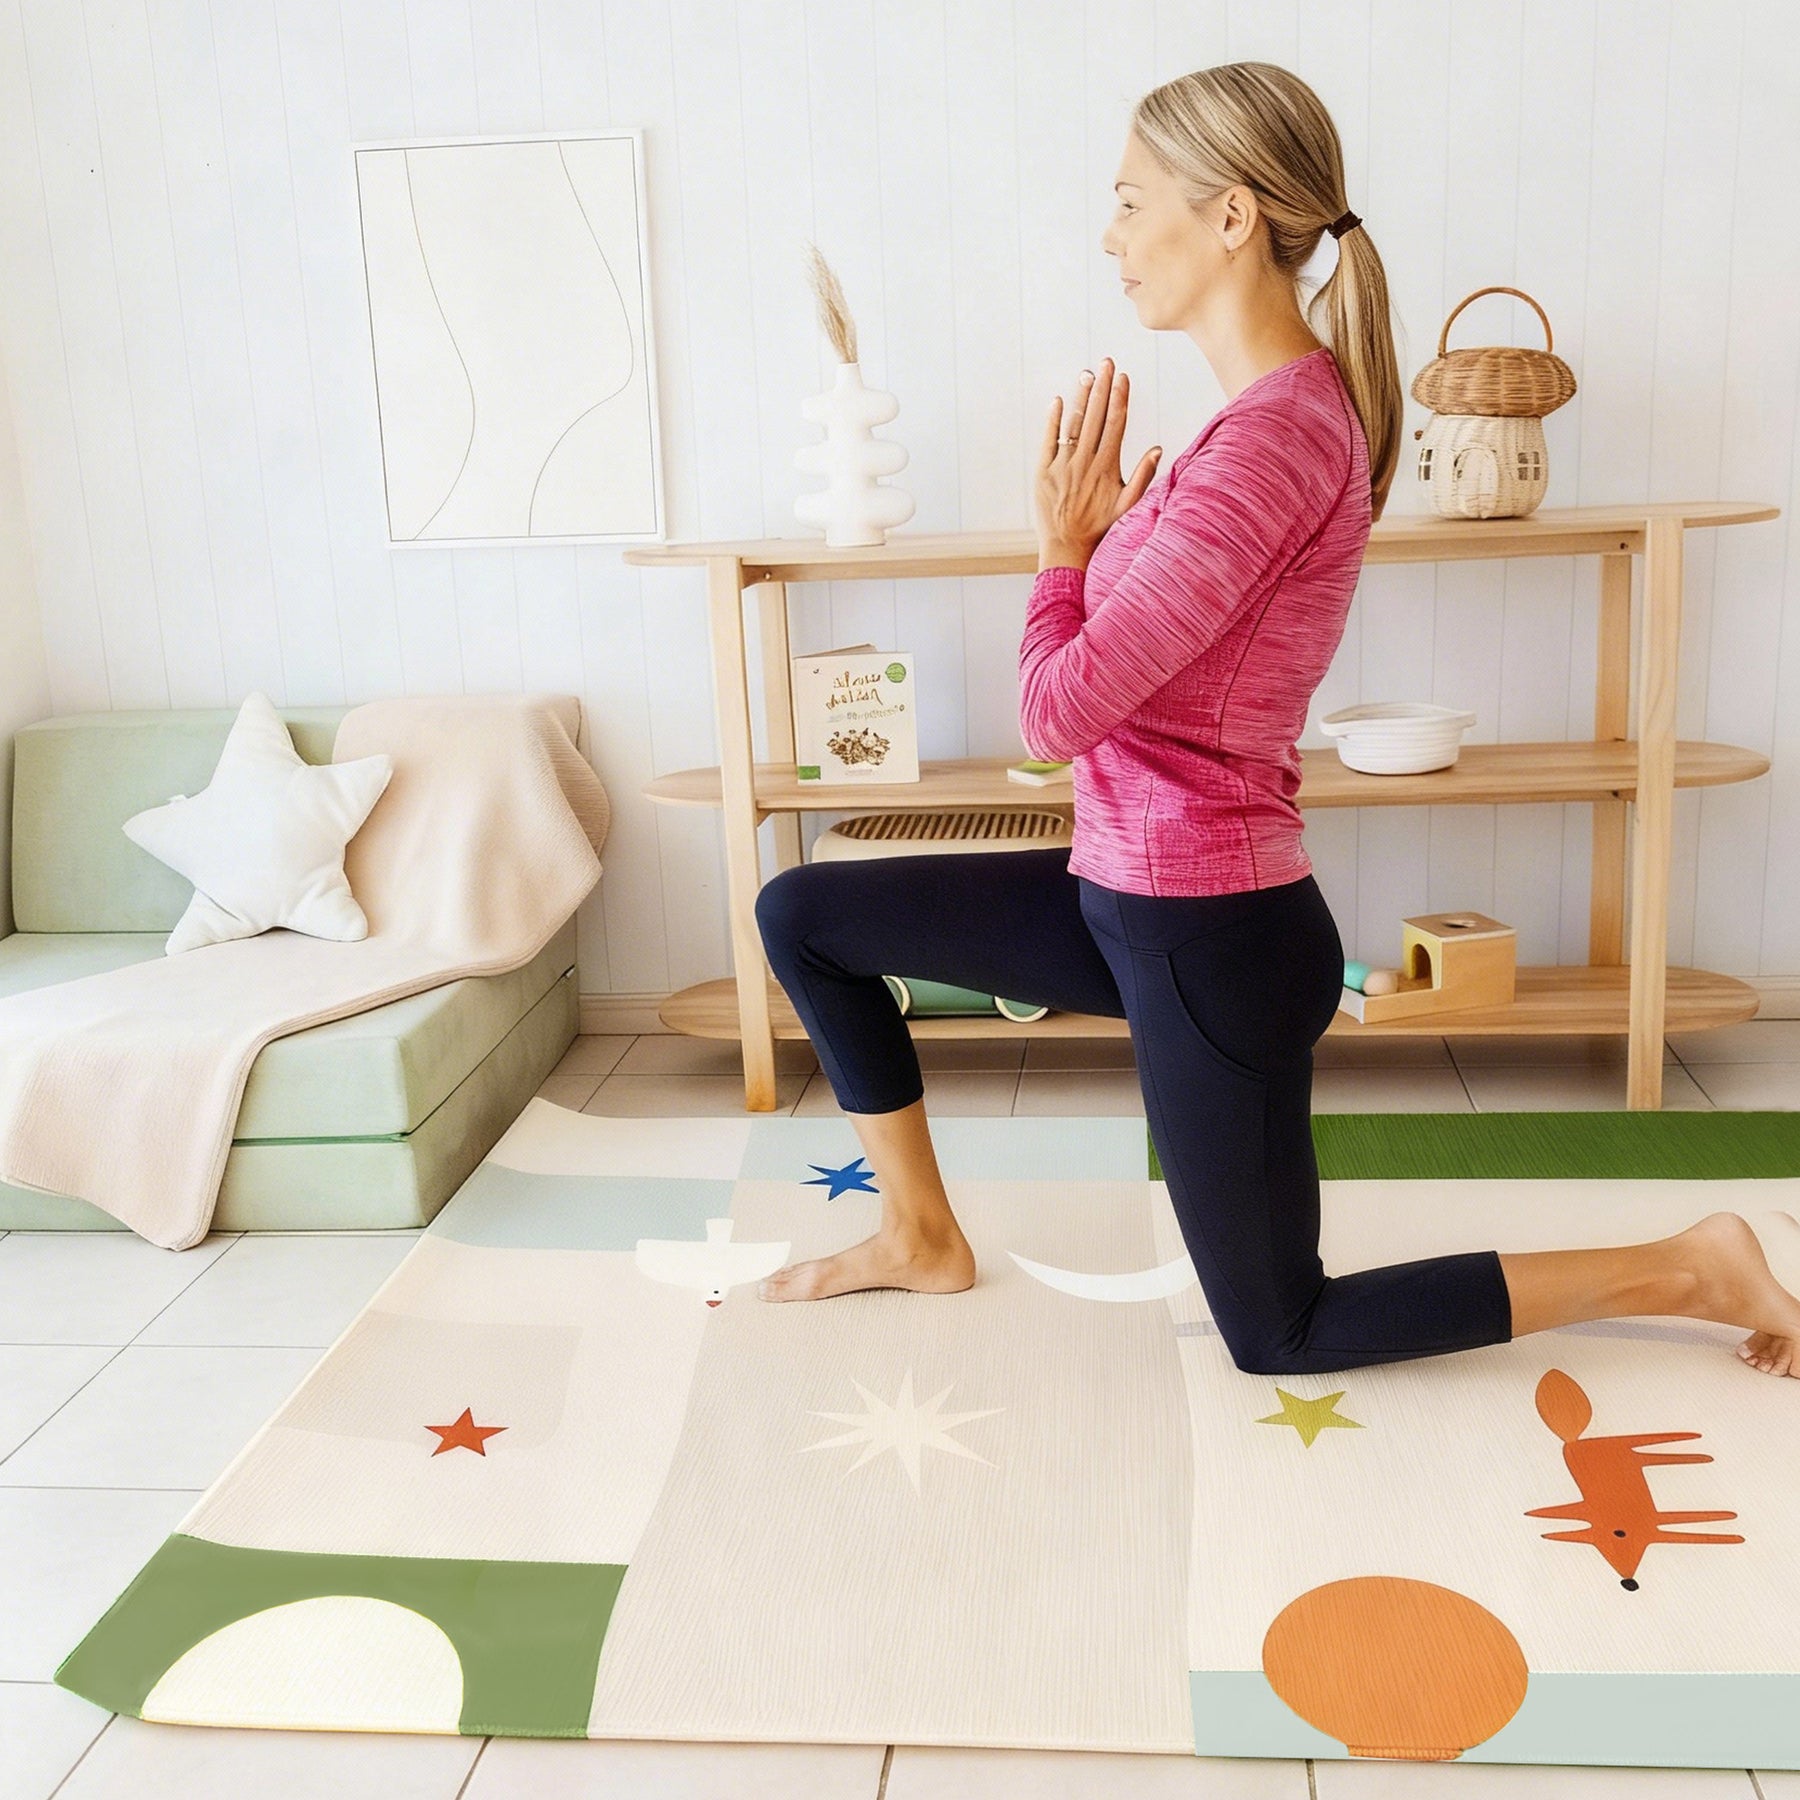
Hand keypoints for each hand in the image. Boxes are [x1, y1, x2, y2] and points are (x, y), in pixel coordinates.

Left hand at [1035, 356, 1161, 565]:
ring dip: (1081, 398)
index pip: (1116, 424)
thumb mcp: (1128, 506)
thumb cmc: (1100, 529)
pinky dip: (1053, 420)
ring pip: (1074, 424)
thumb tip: (1158, 449)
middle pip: (1096, 417)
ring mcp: (1063, 466)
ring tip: (1087, 374)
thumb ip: (1143, 477)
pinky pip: (1048, 440)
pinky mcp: (1043, 472)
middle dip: (1102, 387)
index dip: (1120, 399)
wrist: (1067, 548)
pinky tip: (1058, 400)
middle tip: (1106, 362)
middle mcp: (1085, 463)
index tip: (1123, 377)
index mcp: (1107, 468)